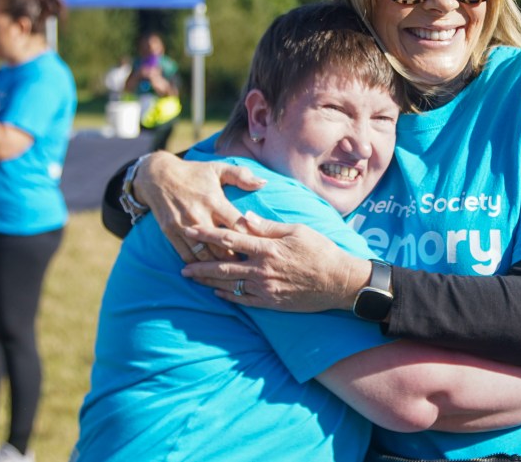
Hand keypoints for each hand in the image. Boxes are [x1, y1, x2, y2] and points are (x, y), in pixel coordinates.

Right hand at [134, 151, 265, 262]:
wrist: (157, 175)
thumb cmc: (193, 172)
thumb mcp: (218, 169)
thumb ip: (242, 176)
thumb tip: (263, 183)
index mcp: (214, 201)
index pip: (238, 226)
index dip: (251, 239)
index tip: (260, 247)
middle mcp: (199, 215)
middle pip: (222, 246)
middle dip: (237, 257)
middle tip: (249, 264)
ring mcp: (183, 225)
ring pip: (205, 255)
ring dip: (218, 264)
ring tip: (232, 269)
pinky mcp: (170, 232)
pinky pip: (186, 255)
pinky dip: (198, 265)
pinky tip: (209, 269)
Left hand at [181, 212, 370, 311]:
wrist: (338, 281)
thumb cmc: (321, 251)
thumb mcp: (297, 231)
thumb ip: (268, 226)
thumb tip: (246, 217)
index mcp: (267, 248)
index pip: (230, 239)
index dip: (207, 234)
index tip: (190, 230)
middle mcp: (262, 270)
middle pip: (223, 266)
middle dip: (200, 265)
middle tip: (182, 266)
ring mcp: (265, 288)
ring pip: (230, 285)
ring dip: (209, 282)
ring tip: (193, 279)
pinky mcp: (271, 303)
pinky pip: (244, 300)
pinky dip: (228, 296)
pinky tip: (218, 293)